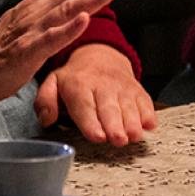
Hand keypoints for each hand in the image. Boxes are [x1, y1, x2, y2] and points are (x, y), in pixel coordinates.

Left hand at [37, 42, 156, 144]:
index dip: (91, 123)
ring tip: (134, 136)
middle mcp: (102, 86)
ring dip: (133, 122)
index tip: (97, 137)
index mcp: (78, 85)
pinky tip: (149, 125)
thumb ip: (45, 101)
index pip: (84, 106)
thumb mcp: (52, 83)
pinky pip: (145, 102)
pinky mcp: (137, 90)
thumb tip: (46, 119)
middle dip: (115, 125)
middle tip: (119, 140)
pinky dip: (148, 113)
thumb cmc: (74, 78)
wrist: (100, 55)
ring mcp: (122, 88)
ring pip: (129, 106)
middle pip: (109, 108)